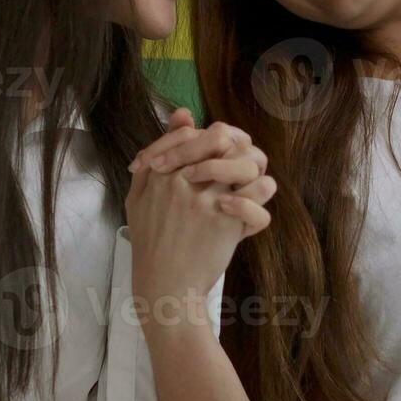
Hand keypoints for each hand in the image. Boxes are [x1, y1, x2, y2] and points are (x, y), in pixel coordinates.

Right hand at [124, 109, 274, 324]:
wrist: (163, 285)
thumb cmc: (150, 241)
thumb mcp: (139, 195)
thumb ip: (155, 153)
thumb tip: (182, 114)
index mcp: (161, 173)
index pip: (193, 132)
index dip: (209, 140)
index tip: (211, 159)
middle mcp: (184, 181)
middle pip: (223, 138)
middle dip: (237, 146)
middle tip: (237, 165)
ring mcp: (207, 201)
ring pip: (248, 162)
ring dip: (252, 170)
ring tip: (246, 186)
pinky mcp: (227, 223)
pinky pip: (260, 195)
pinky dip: (260, 199)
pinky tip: (248, 209)